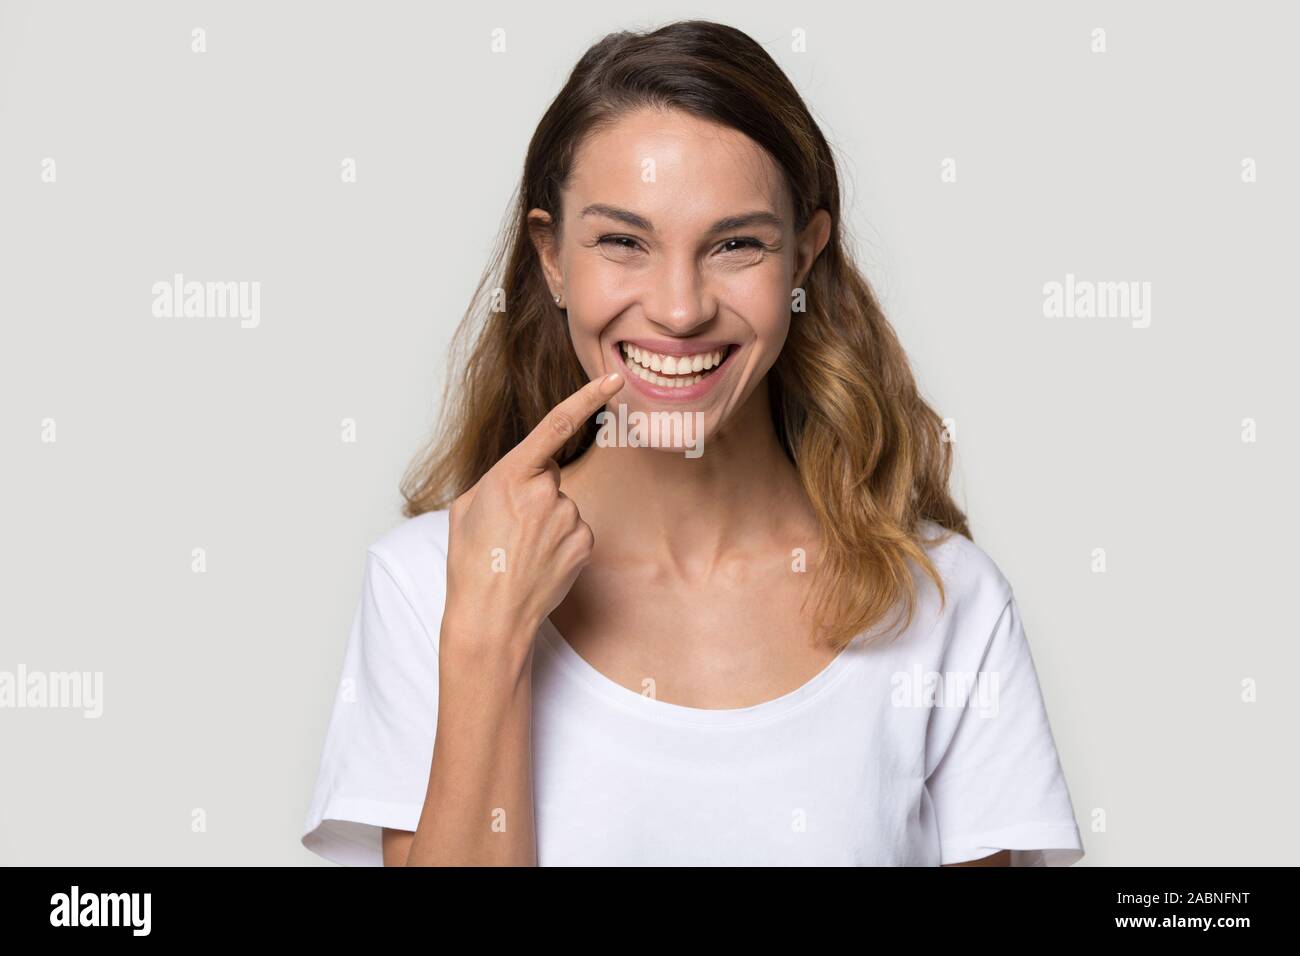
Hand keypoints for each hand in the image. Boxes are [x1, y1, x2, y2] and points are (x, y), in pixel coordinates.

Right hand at [440, 371, 624, 659]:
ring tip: (520, 550)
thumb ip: (499, 479)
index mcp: (510, 475)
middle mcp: (545, 492)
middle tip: (508, 528)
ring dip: (545, 521)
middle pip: (550, 475)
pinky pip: (576, 530)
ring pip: (562, 506)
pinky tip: (540, 561)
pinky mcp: (584, 543)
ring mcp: (569, 518)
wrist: (490, 616)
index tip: (613, 378)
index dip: (588, 397)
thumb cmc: (471, 560)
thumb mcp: (467, 507)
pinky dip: (560, 542)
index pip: (556, 425)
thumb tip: (523, 476)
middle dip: (533, 492)